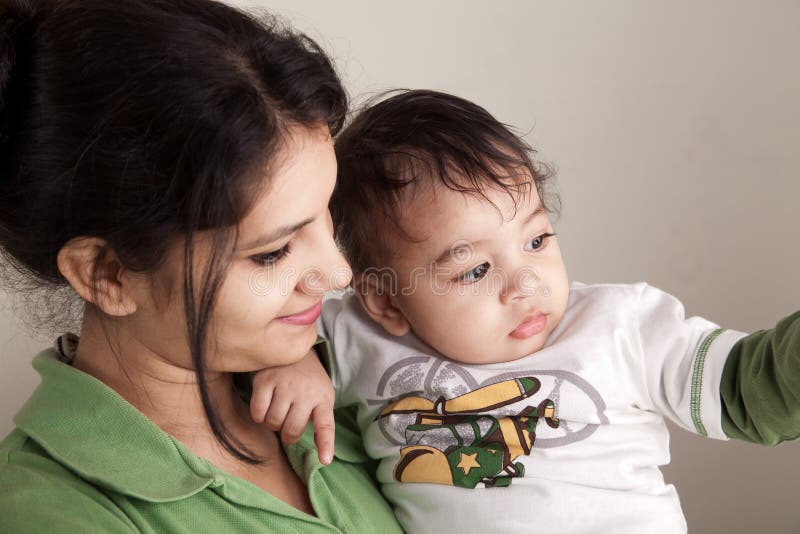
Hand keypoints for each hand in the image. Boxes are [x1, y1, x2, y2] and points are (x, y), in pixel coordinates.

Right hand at [250, 348, 335, 464]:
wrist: (294, 351)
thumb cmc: (309, 382)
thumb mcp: (322, 398)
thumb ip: (321, 423)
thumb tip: (324, 457)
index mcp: (323, 399)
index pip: (326, 424)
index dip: (326, 444)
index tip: (325, 460)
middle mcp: (305, 392)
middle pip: (292, 430)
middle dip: (288, 434)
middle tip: (289, 424)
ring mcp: (285, 385)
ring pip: (273, 422)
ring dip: (273, 423)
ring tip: (279, 411)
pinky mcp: (265, 380)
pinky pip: (257, 412)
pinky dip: (259, 416)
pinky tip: (265, 406)